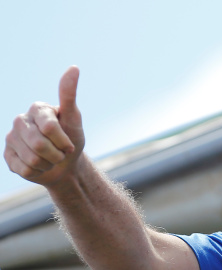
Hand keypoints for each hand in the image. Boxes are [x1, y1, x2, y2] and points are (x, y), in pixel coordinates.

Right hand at [4, 66, 84, 186]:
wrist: (65, 165)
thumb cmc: (71, 139)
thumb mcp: (74, 119)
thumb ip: (69, 95)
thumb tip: (74, 67)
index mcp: (37, 108)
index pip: (49, 128)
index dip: (63, 141)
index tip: (70, 143)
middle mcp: (20, 120)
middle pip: (39, 144)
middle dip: (56, 154)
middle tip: (61, 153)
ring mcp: (11, 138)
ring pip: (32, 159)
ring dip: (48, 163)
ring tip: (51, 158)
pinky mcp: (7, 156)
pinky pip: (24, 169)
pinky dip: (38, 172)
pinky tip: (40, 165)